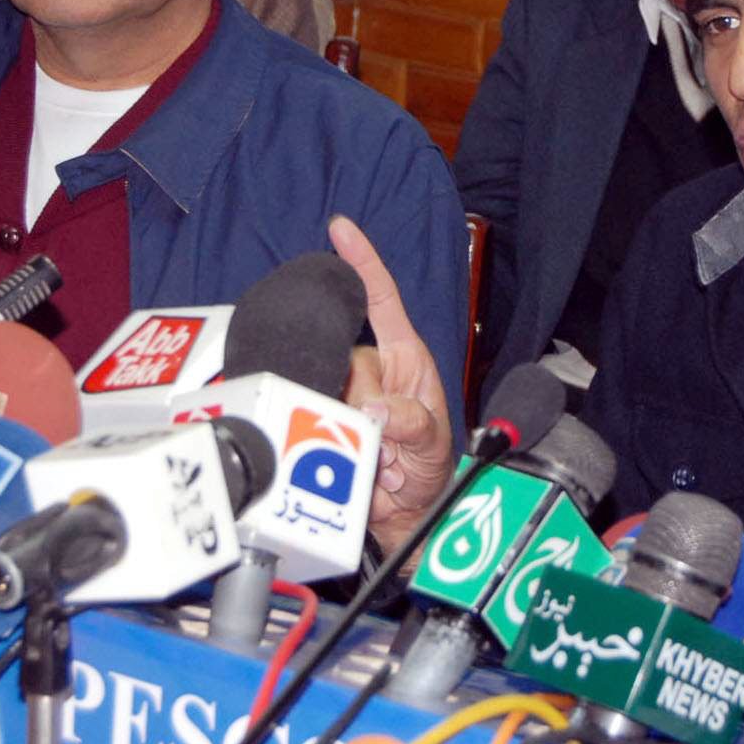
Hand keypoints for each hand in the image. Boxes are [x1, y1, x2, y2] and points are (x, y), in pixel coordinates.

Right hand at [329, 215, 454, 556]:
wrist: (404, 515)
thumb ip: (413, 424)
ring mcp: (344, 393)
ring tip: (377, 457)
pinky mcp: (320, 418)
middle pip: (348, 355)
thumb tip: (377, 410)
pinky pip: (309, 415)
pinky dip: (325, 440)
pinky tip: (353, 460)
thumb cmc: (428, 470)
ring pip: (326, 387)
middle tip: (389, 441)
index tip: (341, 227)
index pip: (382, 300)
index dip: (363, 262)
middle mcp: (372, 369)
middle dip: (365, 398)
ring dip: (350, 428)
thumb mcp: (434, 444)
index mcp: (405, 358)